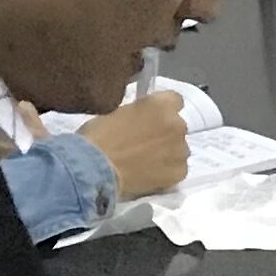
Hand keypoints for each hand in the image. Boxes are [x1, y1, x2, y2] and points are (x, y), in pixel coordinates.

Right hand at [75, 88, 189, 201]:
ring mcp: (181, 150)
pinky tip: (150, 174)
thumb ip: (138, 112)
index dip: (163, 109)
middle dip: (164, 132)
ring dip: (167, 152)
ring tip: (146, 161)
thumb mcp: (117, 112)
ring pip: (179, 148)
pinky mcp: (180, 172)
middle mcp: (177, 124)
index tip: (152, 117)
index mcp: (161, 104)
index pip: (175, 100)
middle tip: (144, 142)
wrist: (94, 168)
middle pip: (177, 126)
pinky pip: (178, 168)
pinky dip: (167, 171)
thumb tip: (141, 118)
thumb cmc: (99, 137)